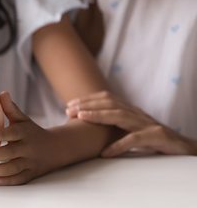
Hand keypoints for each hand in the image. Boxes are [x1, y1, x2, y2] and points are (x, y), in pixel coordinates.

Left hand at [0, 92, 61, 185]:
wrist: (56, 148)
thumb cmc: (32, 131)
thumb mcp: (23, 119)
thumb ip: (11, 108)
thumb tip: (1, 93)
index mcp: (25, 132)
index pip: (12, 133)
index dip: (1, 134)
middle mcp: (28, 148)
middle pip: (10, 153)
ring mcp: (30, 162)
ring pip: (13, 168)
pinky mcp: (30, 174)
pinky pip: (19, 179)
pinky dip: (7, 181)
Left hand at [66, 91, 196, 156]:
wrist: (183, 147)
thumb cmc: (153, 139)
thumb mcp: (131, 129)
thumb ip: (114, 124)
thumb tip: (87, 124)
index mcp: (130, 110)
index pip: (107, 98)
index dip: (87, 100)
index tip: (69, 105)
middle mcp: (137, 113)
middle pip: (110, 103)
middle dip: (87, 105)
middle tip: (69, 110)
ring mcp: (146, 124)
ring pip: (119, 116)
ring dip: (98, 116)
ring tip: (81, 118)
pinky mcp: (156, 137)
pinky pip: (135, 140)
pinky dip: (118, 145)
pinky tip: (105, 152)